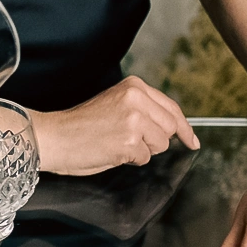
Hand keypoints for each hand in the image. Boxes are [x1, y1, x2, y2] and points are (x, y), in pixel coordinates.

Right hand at [33, 76, 199, 174]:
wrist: (55, 136)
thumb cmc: (80, 125)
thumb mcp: (115, 104)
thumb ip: (143, 109)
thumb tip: (174, 128)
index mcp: (134, 86)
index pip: (171, 107)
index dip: (184, 127)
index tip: (191, 139)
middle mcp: (137, 99)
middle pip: (170, 127)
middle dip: (156, 139)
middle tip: (131, 141)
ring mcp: (135, 120)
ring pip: (160, 144)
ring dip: (142, 150)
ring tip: (116, 142)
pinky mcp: (130, 141)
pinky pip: (144, 158)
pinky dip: (130, 160)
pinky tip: (111, 150)